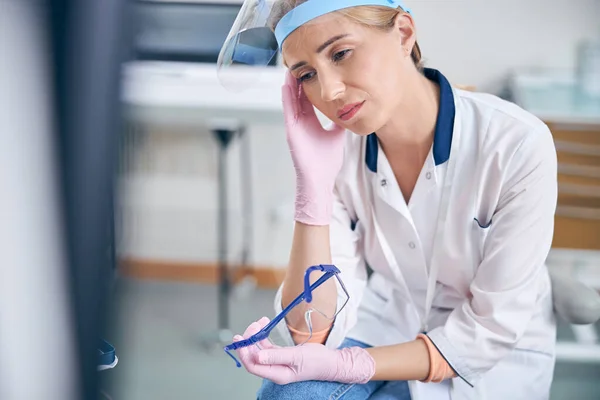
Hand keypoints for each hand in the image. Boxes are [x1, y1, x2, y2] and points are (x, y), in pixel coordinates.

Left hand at [234, 317, 374, 384]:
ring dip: (256, 336)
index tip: (240, 338)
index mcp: (277, 374)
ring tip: (260, 322)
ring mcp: (277, 362)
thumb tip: (258, 355)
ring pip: (259, 349)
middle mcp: (274, 369)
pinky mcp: (281, 355)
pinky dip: (263, 336)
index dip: (244, 353)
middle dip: (250, 341)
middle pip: (254, 356)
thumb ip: (276, 356)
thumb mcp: (296, 357)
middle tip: (253, 325)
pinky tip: (265, 325)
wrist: (330, 361)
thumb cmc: (316, 361)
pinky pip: (267, 346)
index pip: (253, 365)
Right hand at [282, 71, 345, 225]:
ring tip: (290, 67)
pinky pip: (288, 111)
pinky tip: (286, 86)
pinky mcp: (291, 132)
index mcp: (310, 122)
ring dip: (290, 84)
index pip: (308, 98)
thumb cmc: (327, 162)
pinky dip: (287, 98)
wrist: (320, 179)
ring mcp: (295, 126)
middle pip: (298, 95)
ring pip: (291, 100)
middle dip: (298, 79)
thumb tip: (350, 110)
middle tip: (299, 61)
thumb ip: (340, 122)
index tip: (311, 68)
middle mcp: (301, 122)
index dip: (309, 83)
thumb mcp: (337, 135)